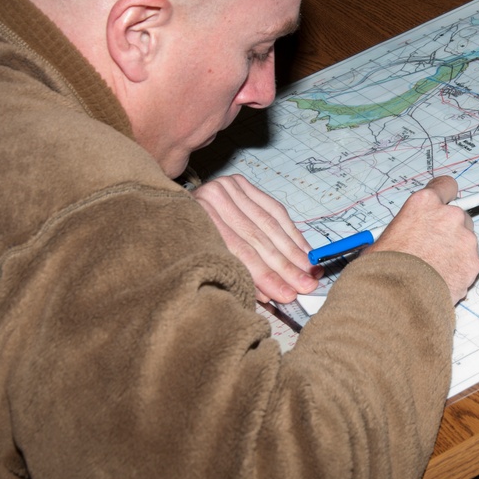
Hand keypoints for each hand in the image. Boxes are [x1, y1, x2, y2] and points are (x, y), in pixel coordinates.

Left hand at [192, 174, 321, 303]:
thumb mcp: (205, 263)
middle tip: (307, 284)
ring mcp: (225, 187)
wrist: (168, 212)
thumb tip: (271, 296)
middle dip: (286, 265)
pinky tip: (304, 250)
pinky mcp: (239, 183)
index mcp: (196, 221)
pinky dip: (292, 231)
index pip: (240, 252)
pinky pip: (274, 209)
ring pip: (269, 224)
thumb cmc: (189, 244)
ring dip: (294, 251)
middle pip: (257, 238)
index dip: (267, 276)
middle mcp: (210, 199)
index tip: (288, 294)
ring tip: (311, 271)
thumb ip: (236, 276)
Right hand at [370, 176, 478, 303]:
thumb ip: (405, 230)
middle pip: (459, 215)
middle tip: (434, 247)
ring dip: (455, 251)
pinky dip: (460, 271)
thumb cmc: (384, 267)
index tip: (444, 204)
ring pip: (466, 241)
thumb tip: (404, 237)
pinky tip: (441, 281)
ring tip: (434, 270)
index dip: (444, 196)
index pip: (446, 186)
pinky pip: (469, 263)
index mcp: (424, 203)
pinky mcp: (473, 262)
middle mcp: (449, 215)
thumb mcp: (385, 238)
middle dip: (450, 229)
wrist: (397, 297)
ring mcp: (465, 239)